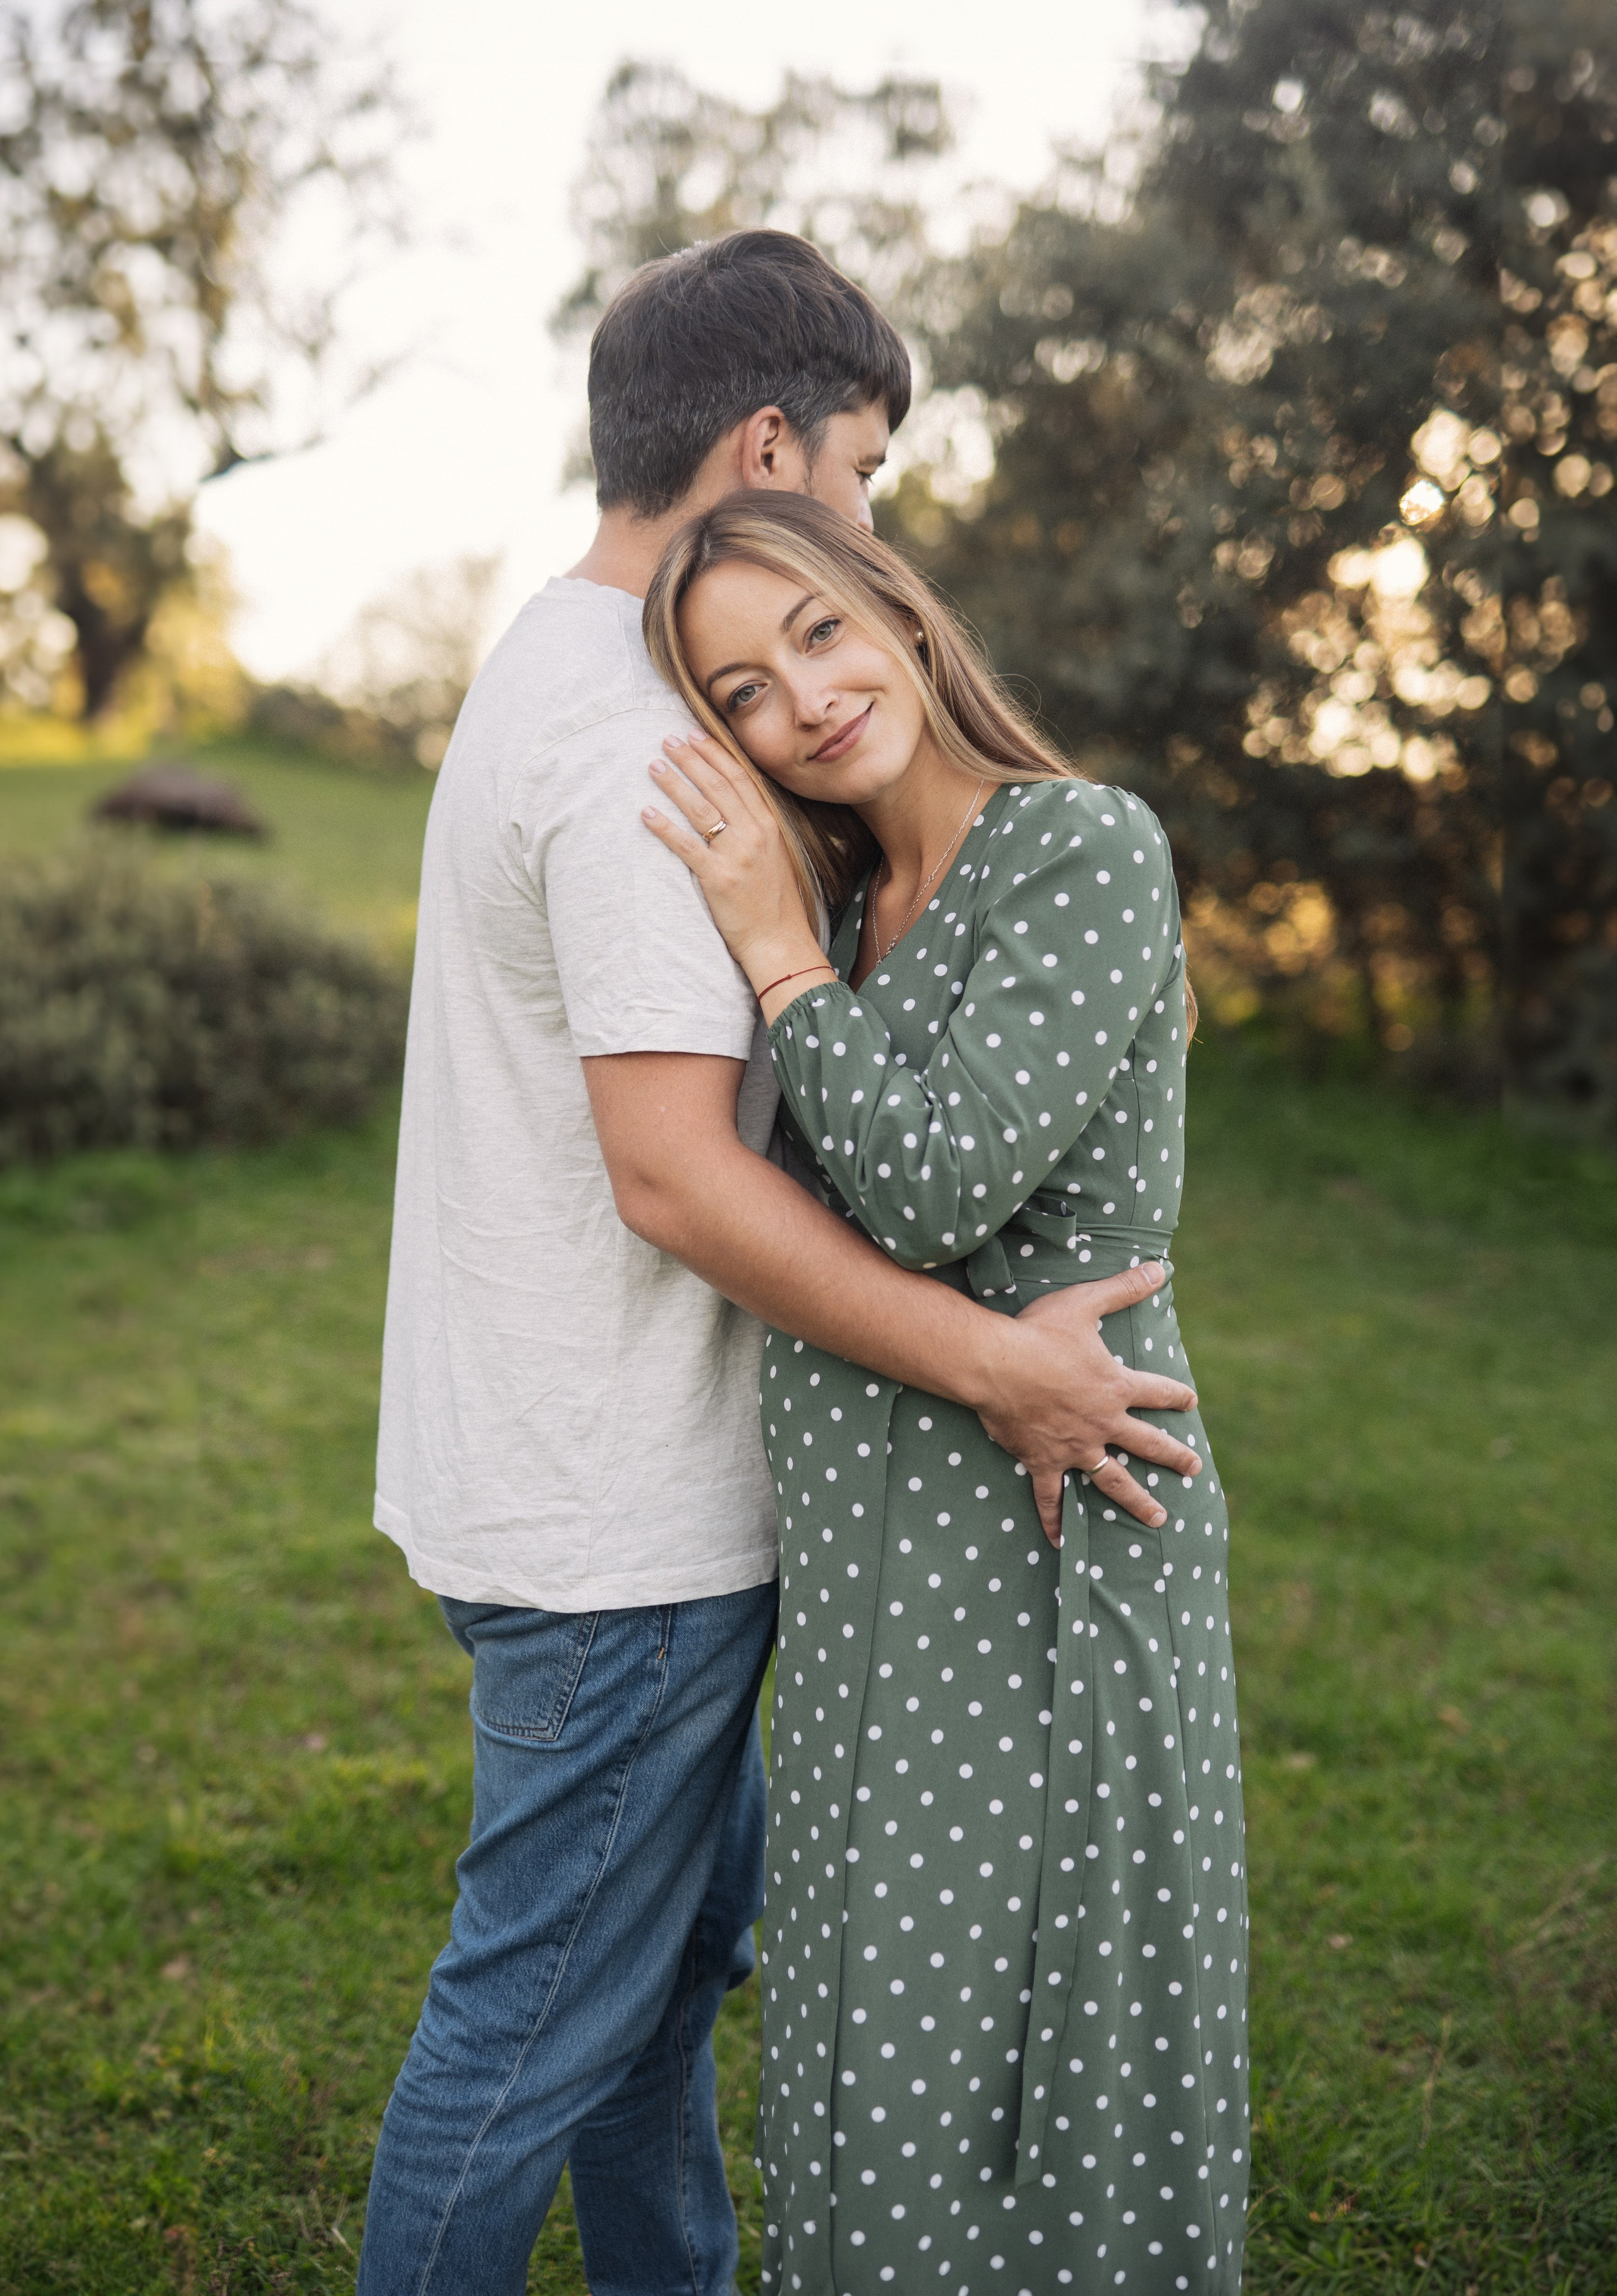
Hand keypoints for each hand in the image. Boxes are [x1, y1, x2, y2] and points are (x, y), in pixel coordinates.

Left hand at [642, 733, 827, 1008]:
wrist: (780, 941)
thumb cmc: (776, 903)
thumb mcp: (775, 856)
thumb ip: (757, 829)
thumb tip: (734, 807)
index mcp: (769, 825)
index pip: (740, 778)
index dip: (716, 753)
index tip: (696, 735)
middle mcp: (754, 834)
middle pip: (718, 786)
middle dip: (691, 759)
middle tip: (667, 740)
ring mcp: (737, 855)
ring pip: (701, 809)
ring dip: (675, 784)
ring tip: (654, 766)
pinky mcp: (718, 878)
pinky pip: (686, 846)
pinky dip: (665, 827)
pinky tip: (646, 813)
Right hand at [971, 1262, 1203, 1543]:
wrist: (997, 1364)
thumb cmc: (1039, 1331)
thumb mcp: (1086, 1303)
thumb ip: (1125, 1287)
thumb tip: (1162, 1267)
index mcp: (1115, 1386)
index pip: (1157, 1392)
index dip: (1176, 1395)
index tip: (1190, 1402)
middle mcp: (1103, 1422)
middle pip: (1148, 1444)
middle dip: (1173, 1457)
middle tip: (1193, 1469)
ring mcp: (1075, 1446)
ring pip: (1114, 1480)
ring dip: (1137, 1500)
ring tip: (1159, 1518)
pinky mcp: (1044, 1461)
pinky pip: (1052, 1497)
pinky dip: (1054, 1520)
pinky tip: (1061, 1545)